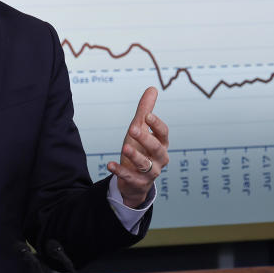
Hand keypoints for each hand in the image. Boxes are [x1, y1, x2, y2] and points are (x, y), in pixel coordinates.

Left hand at [107, 87, 169, 207]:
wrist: (136, 180)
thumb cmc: (140, 150)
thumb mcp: (140, 130)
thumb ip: (145, 111)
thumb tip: (152, 89)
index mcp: (162, 144)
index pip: (163, 133)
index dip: (156, 124)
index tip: (147, 115)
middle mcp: (159, 158)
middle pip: (156, 148)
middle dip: (146, 138)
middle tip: (132, 128)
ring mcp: (150, 172)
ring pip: (145, 164)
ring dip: (135, 156)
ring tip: (124, 147)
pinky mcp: (138, 182)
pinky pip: (130, 177)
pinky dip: (120, 171)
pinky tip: (109, 164)